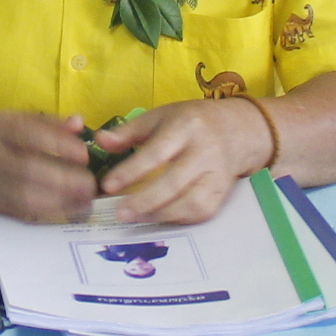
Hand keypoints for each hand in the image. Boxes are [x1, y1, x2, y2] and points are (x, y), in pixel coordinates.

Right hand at [0, 111, 99, 223]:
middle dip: (63, 180)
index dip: (58, 145)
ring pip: (26, 197)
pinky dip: (52, 213)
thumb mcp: (17, 119)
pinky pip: (25, 212)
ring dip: (62, 202)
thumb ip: (49, 122)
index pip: (28, 135)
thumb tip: (80, 124)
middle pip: (27, 171)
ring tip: (87, 201)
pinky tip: (73, 211)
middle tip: (90, 183)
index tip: (84, 154)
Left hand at [91, 99, 265, 225]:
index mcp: (186, 127)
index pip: (157, 153)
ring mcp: (217, 175)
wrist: (236, 130)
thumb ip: (128, 132)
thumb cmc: (190, 123)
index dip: (131, 171)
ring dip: (160, 214)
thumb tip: (99, 141)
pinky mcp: (223, 193)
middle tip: (119, 213)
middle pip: (174, 182)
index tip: (108, 185)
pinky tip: (158, 218)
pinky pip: (201, 212)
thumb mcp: (160, 117)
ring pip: (190, 202)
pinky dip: (178, 219)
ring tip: (135, 218)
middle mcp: (205, 151)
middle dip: (144, 201)